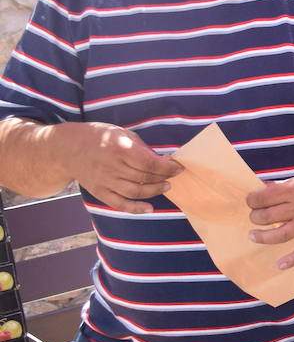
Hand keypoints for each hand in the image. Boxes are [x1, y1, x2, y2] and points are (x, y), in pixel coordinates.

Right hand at [56, 122, 181, 212]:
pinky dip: (135, 209)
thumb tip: (163, 159)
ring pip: (135, 192)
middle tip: (173, 175)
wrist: (66, 148)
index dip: (168, 167)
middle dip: (164, 177)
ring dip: (155, 191)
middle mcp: (112, 166)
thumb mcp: (121, 133)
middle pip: (145, 178)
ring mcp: (104, 181)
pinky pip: (119, 204)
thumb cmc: (98, 137)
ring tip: (166, 186)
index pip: (150, 163)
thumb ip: (141, 147)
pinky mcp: (99, 192)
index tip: (178, 167)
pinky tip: (149, 208)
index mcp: (119, 148)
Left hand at [246, 174, 293, 269]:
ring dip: (262, 236)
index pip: (265, 197)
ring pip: (279, 234)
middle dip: (255, 216)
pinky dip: (292, 260)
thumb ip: (279, 187)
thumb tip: (258, 191)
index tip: (251, 201)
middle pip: (268, 216)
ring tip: (253, 235)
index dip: (252, 200)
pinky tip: (279, 265)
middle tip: (255, 216)